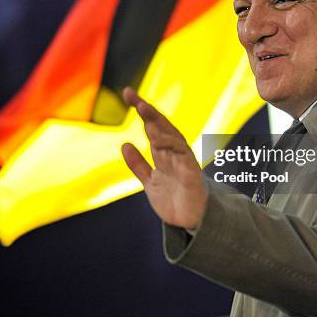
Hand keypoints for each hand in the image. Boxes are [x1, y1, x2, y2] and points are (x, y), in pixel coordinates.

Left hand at [121, 87, 207, 228]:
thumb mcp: (150, 181)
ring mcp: (183, 162)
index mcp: (164, 153)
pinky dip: (172, 146)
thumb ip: (138, 164)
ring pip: (171, 138)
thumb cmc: (174, 200)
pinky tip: (158, 139)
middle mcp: (174, 153)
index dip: (142, 111)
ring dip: (157, 124)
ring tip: (143, 111)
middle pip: (161, 127)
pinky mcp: (191, 174)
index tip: (128, 93)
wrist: (191, 222)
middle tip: (133, 97)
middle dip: (148, 112)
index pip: (152, 126)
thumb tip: (125, 144)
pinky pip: (183, 156)